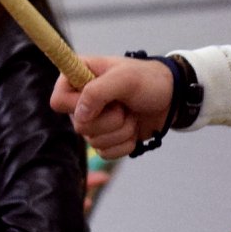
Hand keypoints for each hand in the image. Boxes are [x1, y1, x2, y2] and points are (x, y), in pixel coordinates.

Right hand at [51, 55, 174, 159]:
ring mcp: (94, 121)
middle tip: (124, 105)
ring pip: (94, 143)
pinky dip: (125, 143)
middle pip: (80, 127)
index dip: (77, 106)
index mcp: (78, 77)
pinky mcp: (106, 138)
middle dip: (110, 120)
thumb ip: (97, 92)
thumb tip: (80, 116)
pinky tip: (134, 128)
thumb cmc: (149, 81)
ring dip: (121, 131)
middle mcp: (81, 101)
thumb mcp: (125, 78)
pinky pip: (106, 154)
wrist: (172, 98)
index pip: (58, 101)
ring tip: (132, 114)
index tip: (100, 100)